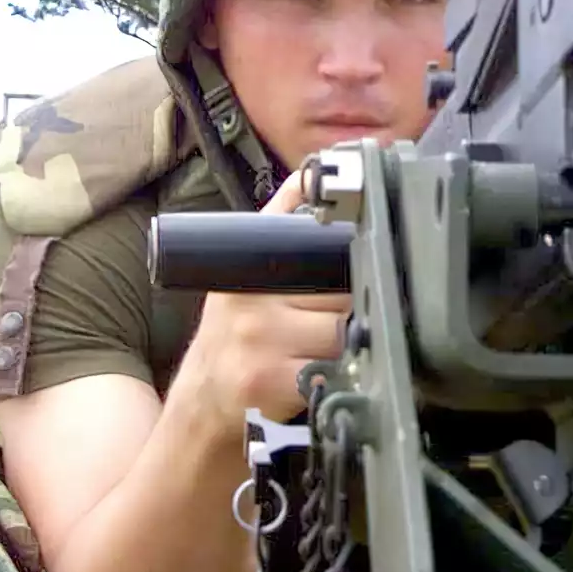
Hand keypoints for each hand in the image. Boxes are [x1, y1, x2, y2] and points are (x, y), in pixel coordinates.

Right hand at [176, 170, 352, 425]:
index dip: (353, 252)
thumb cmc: (236, 334)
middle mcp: (249, 295)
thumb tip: (319, 165)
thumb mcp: (248, 269)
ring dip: (353, 342)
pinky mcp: (266, 380)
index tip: (370, 254)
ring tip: (332, 348)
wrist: (201, 405)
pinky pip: (332, 368)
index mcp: (250, 262)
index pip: (322, 242)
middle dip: (359, 303)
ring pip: (345, 328)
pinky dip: (339, 374)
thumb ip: (285, 218)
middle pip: (343, 288)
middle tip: (347, 318)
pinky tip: (323, 375)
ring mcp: (256, 338)